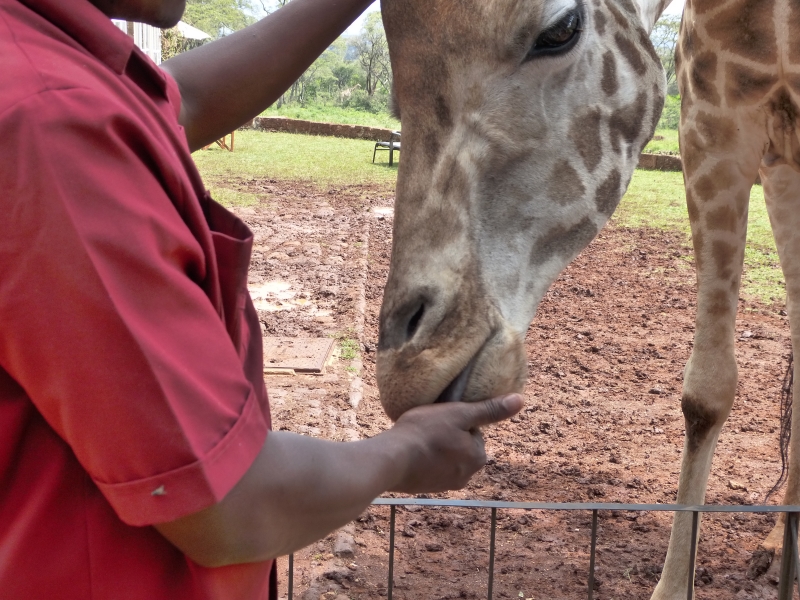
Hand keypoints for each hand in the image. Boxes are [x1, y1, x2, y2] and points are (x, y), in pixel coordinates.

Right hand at [386, 394, 523, 493]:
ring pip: (446, 458)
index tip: (441, 417)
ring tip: (418, 438)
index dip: (457, 421)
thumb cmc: (426, 433)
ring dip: (435, 448)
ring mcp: (446, 484)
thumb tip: (520, 400)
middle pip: (461, 446)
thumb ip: (489, 409)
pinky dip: (424, 460)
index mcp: (478, 457)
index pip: (473, 432)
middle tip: (429, 426)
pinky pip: (431, 468)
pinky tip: (412, 451)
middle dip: (448, 436)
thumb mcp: (459, 414)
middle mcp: (467, 475)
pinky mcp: (427, 488)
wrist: (392, 460)